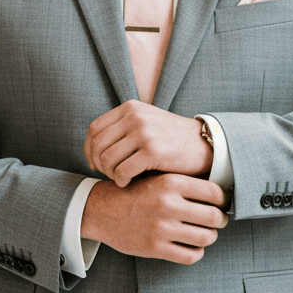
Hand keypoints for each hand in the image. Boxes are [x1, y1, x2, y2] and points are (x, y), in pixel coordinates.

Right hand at [81, 173, 227, 264]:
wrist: (102, 209)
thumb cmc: (134, 192)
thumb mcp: (157, 178)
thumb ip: (184, 183)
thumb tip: (219, 193)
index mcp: (170, 183)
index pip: (214, 192)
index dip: (224, 199)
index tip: (223, 203)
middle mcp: (167, 204)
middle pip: (214, 217)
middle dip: (221, 220)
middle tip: (218, 220)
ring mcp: (161, 228)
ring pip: (205, 238)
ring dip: (210, 237)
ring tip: (206, 233)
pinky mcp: (154, 248)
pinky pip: (190, 256)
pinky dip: (197, 252)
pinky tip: (192, 246)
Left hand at [84, 101, 213, 186]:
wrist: (203, 145)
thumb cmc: (170, 139)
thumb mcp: (145, 122)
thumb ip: (122, 128)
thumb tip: (92, 146)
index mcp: (130, 108)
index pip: (94, 128)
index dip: (89, 149)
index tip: (94, 163)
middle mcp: (135, 116)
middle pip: (98, 144)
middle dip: (98, 164)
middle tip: (107, 174)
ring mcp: (144, 132)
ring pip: (107, 158)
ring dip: (109, 174)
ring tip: (119, 178)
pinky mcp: (153, 151)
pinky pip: (123, 170)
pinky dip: (120, 181)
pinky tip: (127, 183)